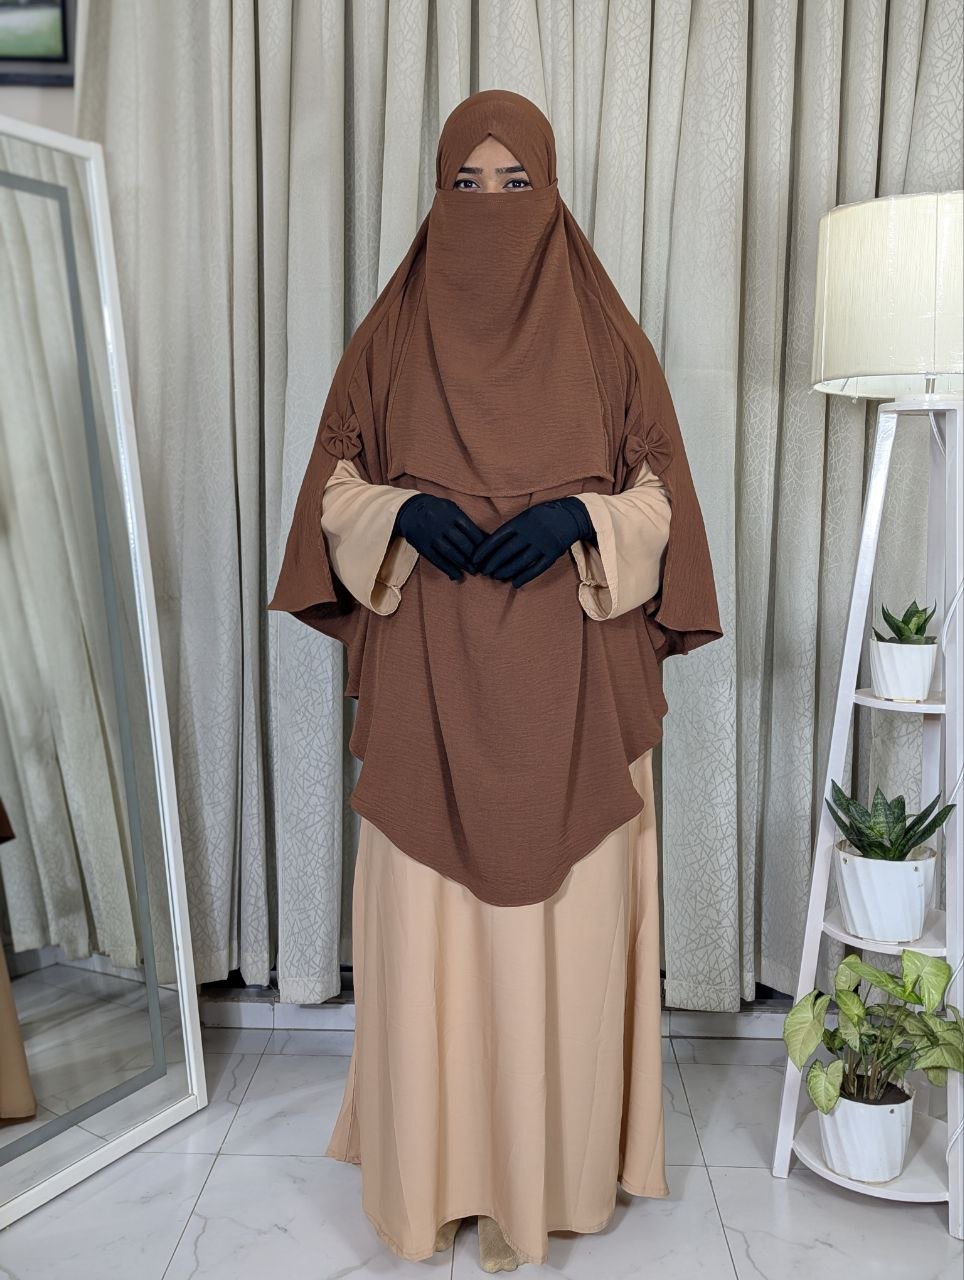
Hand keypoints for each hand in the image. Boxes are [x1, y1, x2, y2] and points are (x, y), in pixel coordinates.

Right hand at [392, 493, 486, 580]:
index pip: (470, 529)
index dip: (480, 543)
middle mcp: (441, 523)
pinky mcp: (421, 545)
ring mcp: (430, 535)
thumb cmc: (436, 510)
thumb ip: (465, 522)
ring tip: (472, 571)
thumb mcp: (451, 508)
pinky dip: (447, 568)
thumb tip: (485, 538)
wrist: (409, 509)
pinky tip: (456, 575)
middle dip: (473, 556)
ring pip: (449, 552)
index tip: (487, 552)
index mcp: (451, 512)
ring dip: (462, 564)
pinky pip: (436, 559)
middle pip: (461, 542)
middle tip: (481, 565)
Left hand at [470, 498, 596, 587]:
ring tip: (496, 577)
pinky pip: (536, 568)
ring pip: (520, 562)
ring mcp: (542, 544)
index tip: (475, 559)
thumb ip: (512, 528)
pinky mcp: (552, 554)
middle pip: (506, 552)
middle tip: (484, 571)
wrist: (571, 515)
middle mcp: (530, 533)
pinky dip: (525, 577)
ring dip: (506, 571)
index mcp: (521, 522)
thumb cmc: (544, 515)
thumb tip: (493, 544)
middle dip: (493, 563)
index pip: (497, 538)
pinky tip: (515, 583)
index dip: (484, 550)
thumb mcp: (526, 515)